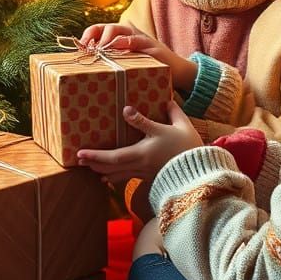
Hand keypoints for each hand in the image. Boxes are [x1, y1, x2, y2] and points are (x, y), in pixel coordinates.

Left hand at [76, 98, 202, 182]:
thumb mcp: (178, 125)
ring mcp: (144, 173)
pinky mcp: (149, 178)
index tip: (81, 151)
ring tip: (88, 167)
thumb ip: (167, 112)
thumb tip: (161, 100)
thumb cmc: (190, 146)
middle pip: (112, 165)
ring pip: (118, 174)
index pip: (116, 153)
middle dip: (94, 162)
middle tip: (78, 159)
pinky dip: (114, 178)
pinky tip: (106, 178)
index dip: (97, 154)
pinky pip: (127, 179)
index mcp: (144, 150)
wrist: (202, 173)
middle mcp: (140, 163)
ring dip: (101, 170)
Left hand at [79, 24, 180, 68]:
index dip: (88, 35)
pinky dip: (129, 43)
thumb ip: (112, 62)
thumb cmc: (148, 69)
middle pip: (109, 27)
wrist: (178, 72)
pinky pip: (139, 42)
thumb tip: (88, 70)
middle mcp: (131, 34)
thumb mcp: (128, 64)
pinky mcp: (153, 48)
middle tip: (87, 49)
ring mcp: (143, 39)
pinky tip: (121, 46)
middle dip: (95, 36)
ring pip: (122, 31)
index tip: (80, 47)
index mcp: (121, 37)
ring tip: (99, 48)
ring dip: (108, 38)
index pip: (100, 29)